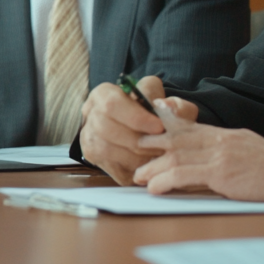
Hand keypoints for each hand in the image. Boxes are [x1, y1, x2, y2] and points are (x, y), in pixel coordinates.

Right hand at [79, 75, 196, 184]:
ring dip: (136, 156)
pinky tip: (147, 165)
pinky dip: (134, 169)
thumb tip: (167, 106)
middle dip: (138, 141)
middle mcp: (91, 114)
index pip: (112, 104)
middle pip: (107, 129)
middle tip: (161, 147)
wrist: (142, 130)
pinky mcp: (94, 158)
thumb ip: (175, 105)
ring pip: (107, 150)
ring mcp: (89, 137)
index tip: (159, 127)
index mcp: (104, 93)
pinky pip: (112, 168)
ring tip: (156, 156)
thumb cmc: (154, 115)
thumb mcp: (168, 105)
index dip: (136, 117)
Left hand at [134, 122, 263, 199]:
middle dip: (152, 145)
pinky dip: (165, 180)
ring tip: (139, 176)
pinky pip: (184, 174)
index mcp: (227, 135)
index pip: (190, 128)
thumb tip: (199, 169)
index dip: (165, 129)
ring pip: (176, 156)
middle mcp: (221, 140)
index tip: (148, 132)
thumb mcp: (248, 155)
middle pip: (177, 139)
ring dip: (154, 167)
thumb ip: (224, 156)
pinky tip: (155, 188)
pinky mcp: (223, 172)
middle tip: (134, 152)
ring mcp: (221, 154)